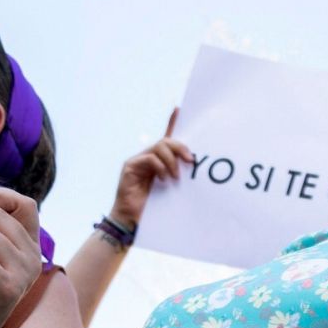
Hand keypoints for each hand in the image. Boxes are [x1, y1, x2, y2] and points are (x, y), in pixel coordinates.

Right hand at [110, 108, 191, 228]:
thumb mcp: (174, 189)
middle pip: (166, 141)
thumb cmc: (156, 207)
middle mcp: (149, 156)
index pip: (168, 138)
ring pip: (159, 147)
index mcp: (160, 160)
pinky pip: (149, 158)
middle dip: (181, 148)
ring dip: (172, 160)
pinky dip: (160, 167)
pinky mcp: (130, 166)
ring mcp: (139, 160)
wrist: (133, 220)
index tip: (179, 108)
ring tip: (176, 177)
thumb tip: (196, 167)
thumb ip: (181, 176)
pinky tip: (164, 179)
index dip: (172, 121)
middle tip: (191, 161)